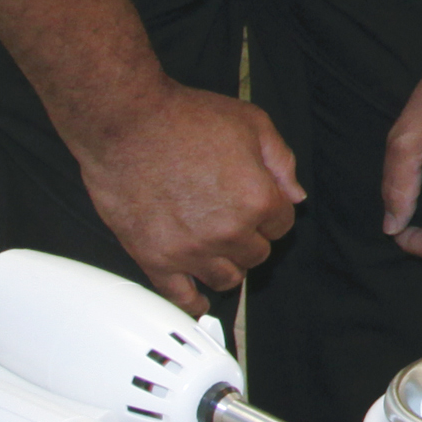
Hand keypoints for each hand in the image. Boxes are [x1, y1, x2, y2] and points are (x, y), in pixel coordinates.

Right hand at [73, 86, 303, 315]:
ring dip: (226, 265)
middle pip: (256, 255)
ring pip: (226, 279)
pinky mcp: (156, 259)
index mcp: (257, 201)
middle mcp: (228, 233)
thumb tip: (296, 196)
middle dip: (249, 238)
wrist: (126, 123)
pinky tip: (198, 300)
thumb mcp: (252, 123)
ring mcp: (191, 251)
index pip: (282, 226)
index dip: (270, 213)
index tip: (256, 205)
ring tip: (215, 248)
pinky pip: (181, 297)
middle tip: (231, 220)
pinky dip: (193, 303)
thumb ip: (281, 162)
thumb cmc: (184, 118)